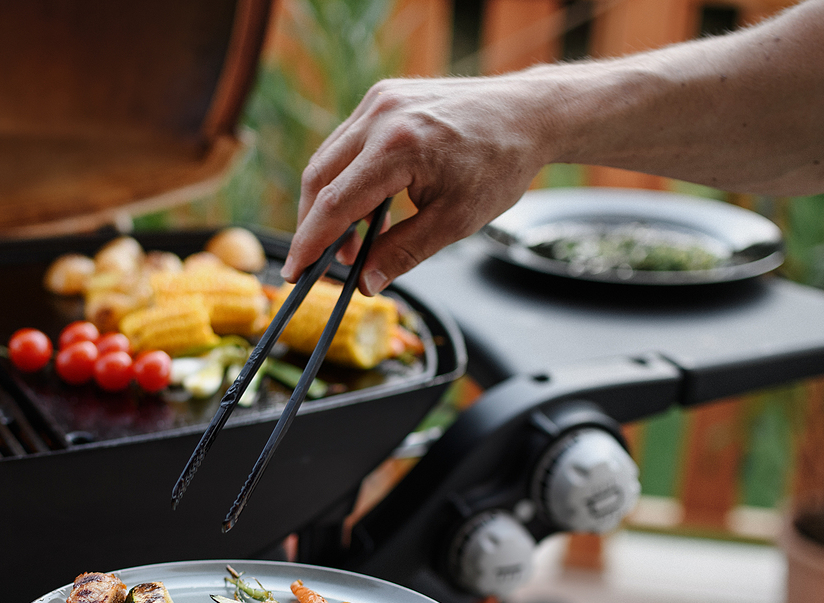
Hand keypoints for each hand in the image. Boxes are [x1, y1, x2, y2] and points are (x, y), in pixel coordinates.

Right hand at [283, 76, 552, 294]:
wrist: (527, 113)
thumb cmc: (499, 163)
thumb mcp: (454, 221)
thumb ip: (403, 253)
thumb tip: (364, 283)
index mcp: (399, 146)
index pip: (335, 204)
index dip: (310, 244)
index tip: (295, 273)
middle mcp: (381, 115)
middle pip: (319, 179)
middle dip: (314, 227)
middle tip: (326, 264)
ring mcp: (379, 101)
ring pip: (328, 160)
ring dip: (330, 204)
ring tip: (355, 241)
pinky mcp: (382, 97)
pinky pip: (346, 143)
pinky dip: (345, 178)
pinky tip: (365, 206)